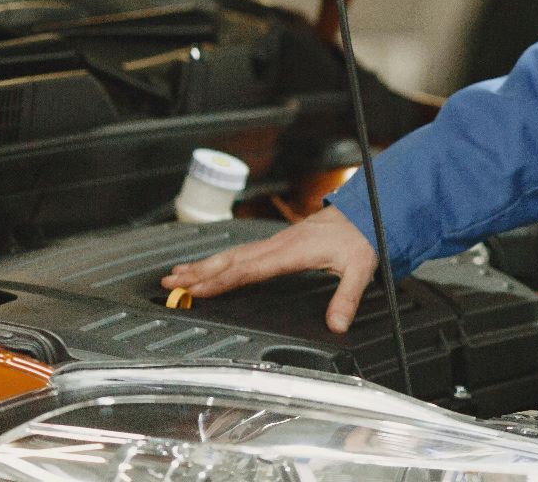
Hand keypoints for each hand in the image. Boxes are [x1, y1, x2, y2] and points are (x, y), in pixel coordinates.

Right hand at [160, 204, 377, 332]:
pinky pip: (242, 251)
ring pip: (233, 253)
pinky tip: (209, 265)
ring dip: (204, 264)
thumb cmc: (361, 238)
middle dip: (199, 272)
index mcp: (292, 251)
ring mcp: (276, 242)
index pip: (249, 269)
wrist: (366, 212)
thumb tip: (337, 325)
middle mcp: (278, 244)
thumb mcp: (360, 268)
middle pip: (231, 260)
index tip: (197, 289)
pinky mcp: (278, 242)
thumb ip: (347, 297)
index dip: (222, 280)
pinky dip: (220, 259)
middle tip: (171, 282)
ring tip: (177, 274)